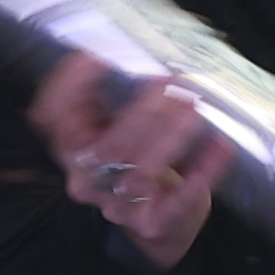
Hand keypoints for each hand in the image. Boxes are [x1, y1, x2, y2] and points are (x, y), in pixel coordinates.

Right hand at [29, 53, 227, 268]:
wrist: (158, 223)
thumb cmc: (134, 163)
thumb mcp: (111, 131)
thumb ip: (109, 101)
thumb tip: (124, 51)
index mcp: (71, 151)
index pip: (54, 120)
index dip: (69, 89)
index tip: (93, 57)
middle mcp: (87, 179)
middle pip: (108, 146)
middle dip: (141, 111)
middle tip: (169, 82)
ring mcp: (118, 205)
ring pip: (141, 171)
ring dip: (170, 135)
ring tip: (192, 104)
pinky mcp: (154, 223)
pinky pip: (182, 196)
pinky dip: (204, 169)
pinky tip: (220, 146)